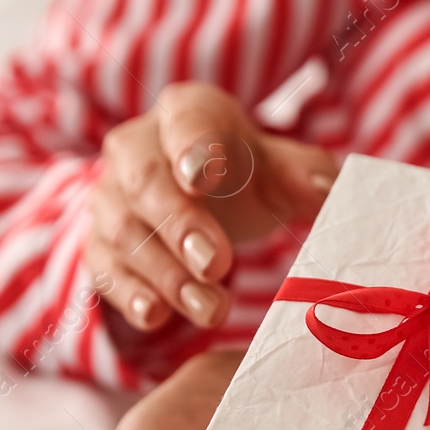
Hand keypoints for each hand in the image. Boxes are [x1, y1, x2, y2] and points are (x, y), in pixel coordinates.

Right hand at [84, 82, 339, 331]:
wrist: (195, 199)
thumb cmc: (239, 176)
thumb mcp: (277, 171)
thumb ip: (304, 177)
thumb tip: (329, 189)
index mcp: (186, 113)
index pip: (186, 121)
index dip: (194, 147)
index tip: (204, 175)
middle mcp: (136, 149)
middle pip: (147, 182)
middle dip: (180, 225)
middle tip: (216, 264)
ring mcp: (111, 198)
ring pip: (126, 233)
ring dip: (168, 275)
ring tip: (211, 309)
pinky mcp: (100, 246)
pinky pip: (106, 270)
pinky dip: (130, 295)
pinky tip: (157, 316)